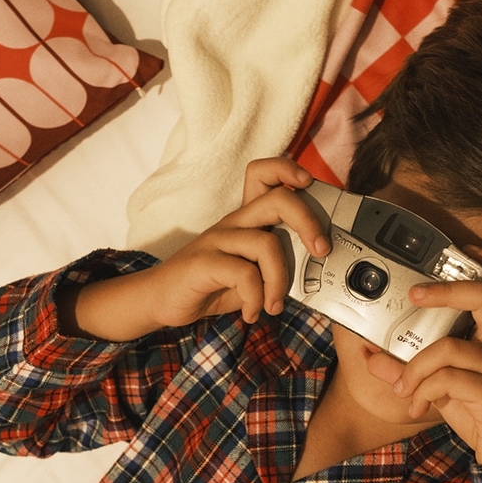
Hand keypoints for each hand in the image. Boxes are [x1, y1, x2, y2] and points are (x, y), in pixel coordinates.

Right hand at [144, 158, 330, 327]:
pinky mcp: (204, 262)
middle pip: (277, 199)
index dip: (288, 170)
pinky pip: (245, 274)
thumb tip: (314, 273)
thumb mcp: (250, 273)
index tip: (310, 183)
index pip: (263, 174)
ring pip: (267, 244)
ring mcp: (217, 240)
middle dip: (309, 222)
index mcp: (245, 220)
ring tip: (274, 304)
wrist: (160, 300)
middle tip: (321, 250)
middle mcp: (233, 223)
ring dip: (280, 281)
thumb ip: (276, 266)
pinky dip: (256, 298)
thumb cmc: (210, 285)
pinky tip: (251, 312)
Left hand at [368, 247, 481, 464]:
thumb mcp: (438, 390)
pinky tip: (418, 407)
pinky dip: (424, 391)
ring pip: (448, 347)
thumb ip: (407, 371)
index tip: (463, 250)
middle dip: (447, 289)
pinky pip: (449, 380)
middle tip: (414, 295)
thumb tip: (370, 356)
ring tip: (403, 390)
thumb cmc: (481, 418)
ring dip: (414, 368)